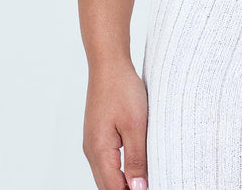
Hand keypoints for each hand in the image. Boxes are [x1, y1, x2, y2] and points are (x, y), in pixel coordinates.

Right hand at [83, 58, 148, 189]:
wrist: (109, 64)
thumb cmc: (122, 89)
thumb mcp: (136, 124)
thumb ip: (136, 159)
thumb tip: (138, 189)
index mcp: (100, 151)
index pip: (114, 189)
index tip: (150, 189)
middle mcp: (92, 151)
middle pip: (107, 185)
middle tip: (149, 185)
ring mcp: (92, 144)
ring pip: (106, 176)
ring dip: (123, 183)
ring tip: (145, 181)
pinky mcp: (97, 136)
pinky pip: (106, 163)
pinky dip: (119, 171)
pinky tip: (134, 167)